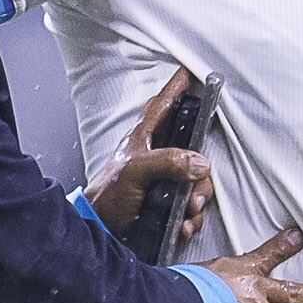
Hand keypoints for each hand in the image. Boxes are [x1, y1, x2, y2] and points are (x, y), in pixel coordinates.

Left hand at [88, 69, 212, 243]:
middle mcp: (156, 156)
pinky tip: (182, 224)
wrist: (101, 230)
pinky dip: (190, 218)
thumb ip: (167, 162)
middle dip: (201, 174)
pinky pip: (190, 206)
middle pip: (194, 152)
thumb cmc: (107, 196)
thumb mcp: (135, 172)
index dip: (176, 89)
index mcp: (143, 140)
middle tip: (195, 193)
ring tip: (187, 212)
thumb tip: (198, 162)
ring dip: (197, 200)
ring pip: (197, 181)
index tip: (190, 72)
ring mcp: (163, 179)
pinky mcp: (166, 202)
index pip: (161, 106)